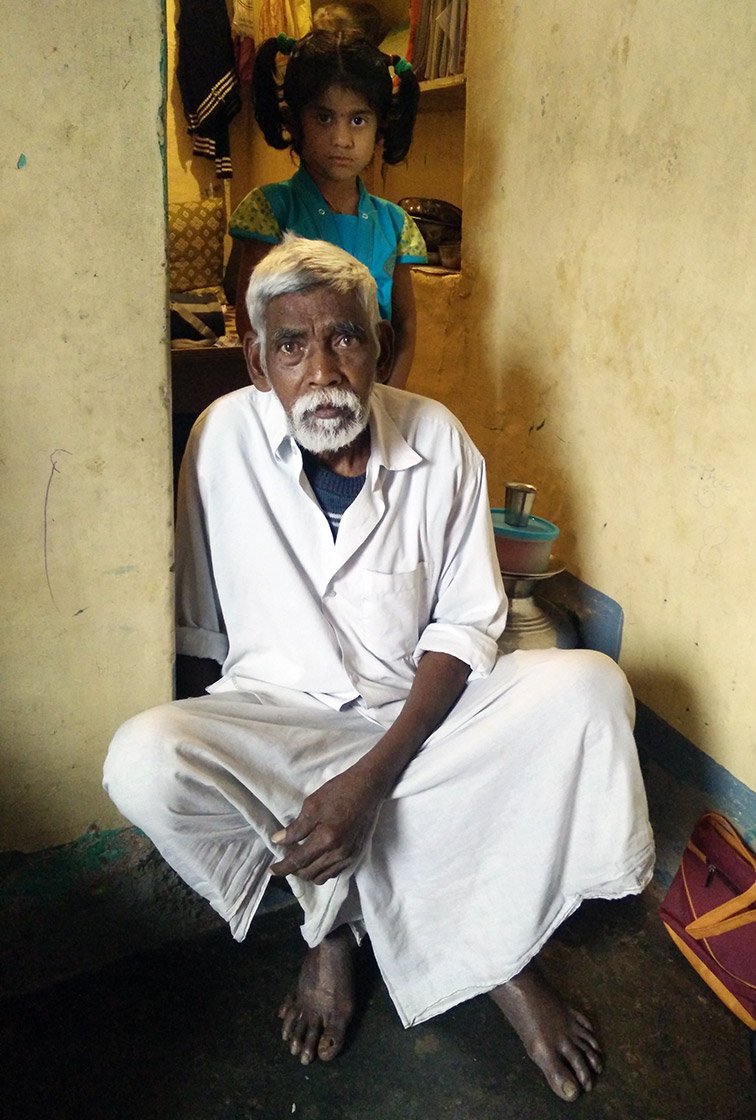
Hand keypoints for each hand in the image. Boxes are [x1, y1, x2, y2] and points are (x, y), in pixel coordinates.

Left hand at [270, 767, 381, 885]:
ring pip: (322, 877)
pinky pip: (335, 872)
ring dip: (308, 872)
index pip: (298, 861)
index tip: (272, 870)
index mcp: (326, 840)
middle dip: (294, 869)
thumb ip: (295, 828)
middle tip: (286, 856)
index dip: (283, 867)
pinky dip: (322, 869)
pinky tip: (318, 857)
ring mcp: (349, 856)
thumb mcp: (312, 805)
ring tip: (301, 858)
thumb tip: (278, 840)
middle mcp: (338, 854)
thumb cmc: (339, 791)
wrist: (368, 787)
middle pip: (309, 873)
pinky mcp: (356, 854)